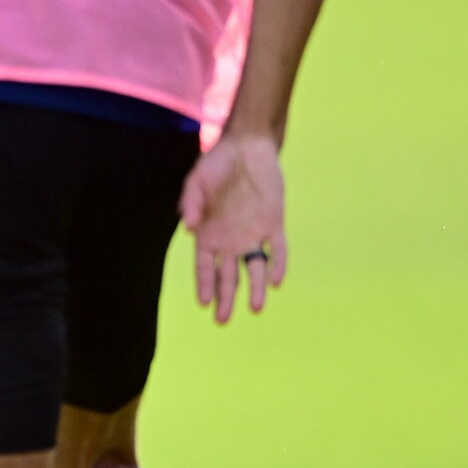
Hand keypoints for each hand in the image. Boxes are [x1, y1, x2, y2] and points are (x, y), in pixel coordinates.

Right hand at [180, 129, 285, 323]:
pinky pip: (278, 249)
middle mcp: (231, 239)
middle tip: (223, 320)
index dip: (204, 284)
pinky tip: (276, 280)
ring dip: (255, 288)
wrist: (247, 146)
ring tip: (256, 309)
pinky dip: (277, 264)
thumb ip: (191, 203)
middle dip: (225, 298)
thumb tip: (190, 227)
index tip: (203, 303)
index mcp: (209, 233)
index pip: (205, 266)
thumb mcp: (196, 181)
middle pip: (228, 275)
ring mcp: (254, 233)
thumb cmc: (216, 164)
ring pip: (255, 268)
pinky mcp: (274, 223)